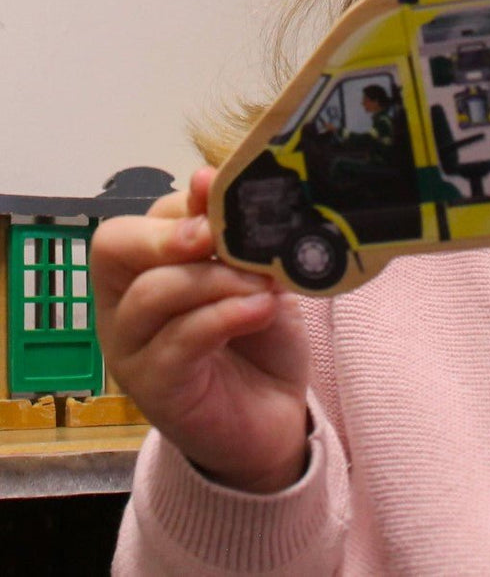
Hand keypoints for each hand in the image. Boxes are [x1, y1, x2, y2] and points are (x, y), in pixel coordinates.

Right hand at [91, 167, 310, 492]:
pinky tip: (260, 309)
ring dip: (214, 278)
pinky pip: (178, 341)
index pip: (142, 217)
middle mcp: (124, 305)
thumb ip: (231, 233)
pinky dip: (224, 316)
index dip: (184, 203)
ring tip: (263, 282)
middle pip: (115, 247)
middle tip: (218, 235)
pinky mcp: (156, 388)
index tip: (231, 203)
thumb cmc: (256, 334)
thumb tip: (205, 175)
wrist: (273, 414)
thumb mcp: (251, 272)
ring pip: (151, 293)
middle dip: (169, 232)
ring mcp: (133, 349)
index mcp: (143, 267)